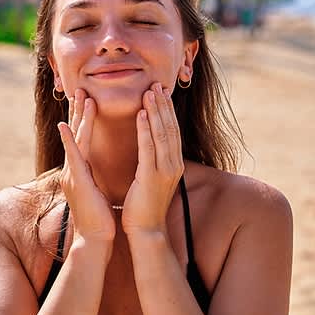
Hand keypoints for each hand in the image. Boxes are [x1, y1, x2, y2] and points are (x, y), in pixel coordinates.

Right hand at [58, 88, 115, 243]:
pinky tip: (65, 126)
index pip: (81, 139)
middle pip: (76, 134)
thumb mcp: (96, 191)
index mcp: (79, 171)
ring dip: (78, 118)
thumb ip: (93, 176)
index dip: (83, 119)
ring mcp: (72, 174)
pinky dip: (69, 140)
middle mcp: (72, 169)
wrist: (95, 239)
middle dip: (78, 112)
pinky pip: (73, 157)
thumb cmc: (100, 217)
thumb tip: (95, 168)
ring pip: (76, 140)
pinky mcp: (76, 182)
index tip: (87, 99)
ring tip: (82, 98)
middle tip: (80, 89)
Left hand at [122, 82, 183, 235]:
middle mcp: (173, 164)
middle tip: (156, 84)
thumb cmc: (145, 206)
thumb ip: (156, 162)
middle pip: (170, 128)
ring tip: (149, 92)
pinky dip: (145, 130)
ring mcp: (165, 170)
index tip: (161, 92)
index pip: (173, 131)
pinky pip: (149, 148)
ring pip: (162, 134)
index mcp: (174, 164)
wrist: (146, 231)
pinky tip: (141, 114)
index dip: (167, 110)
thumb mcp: (154, 179)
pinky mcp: (152, 177)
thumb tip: (153, 148)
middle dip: (163, 105)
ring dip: (155, 111)